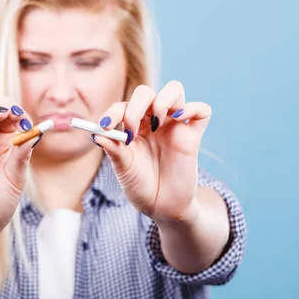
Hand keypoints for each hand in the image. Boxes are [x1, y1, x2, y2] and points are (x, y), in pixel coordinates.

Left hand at [93, 81, 211, 224]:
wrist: (162, 208)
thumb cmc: (140, 187)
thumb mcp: (123, 169)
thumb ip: (113, 149)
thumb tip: (95, 133)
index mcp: (134, 127)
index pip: (123, 106)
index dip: (113, 111)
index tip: (105, 125)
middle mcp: (153, 122)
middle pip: (146, 93)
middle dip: (135, 107)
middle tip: (131, 132)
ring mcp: (174, 126)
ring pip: (175, 90)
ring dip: (162, 100)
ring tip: (156, 123)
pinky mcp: (193, 136)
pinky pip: (202, 110)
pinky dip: (193, 107)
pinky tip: (179, 118)